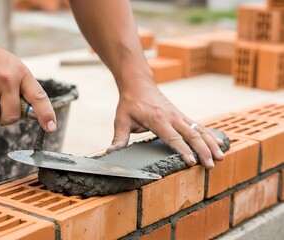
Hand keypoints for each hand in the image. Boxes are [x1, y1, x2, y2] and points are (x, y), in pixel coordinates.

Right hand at [0, 31, 55, 131]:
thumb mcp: (14, 68)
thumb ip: (23, 89)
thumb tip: (31, 115)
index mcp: (21, 73)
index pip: (39, 97)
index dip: (46, 114)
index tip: (51, 127)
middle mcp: (7, 79)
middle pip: (12, 117)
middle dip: (6, 117)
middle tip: (0, 104)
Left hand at [107, 79, 223, 168]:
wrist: (138, 83)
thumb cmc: (130, 102)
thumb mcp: (121, 120)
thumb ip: (119, 138)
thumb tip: (110, 154)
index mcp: (157, 119)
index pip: (172, 137)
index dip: (182, 150)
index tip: (192, 162)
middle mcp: (172, 117)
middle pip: (191, 135)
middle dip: (203, 150)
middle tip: (212, 164)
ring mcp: (179, 115)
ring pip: (199, 130)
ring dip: (211, 143)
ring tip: (221, 156)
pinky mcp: (182, 115)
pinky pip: (199, 125)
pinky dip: (210, 135)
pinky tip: (219, 143)